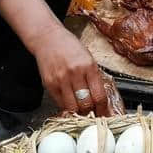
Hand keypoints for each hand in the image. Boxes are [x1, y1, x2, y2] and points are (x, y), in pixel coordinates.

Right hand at [0, 0, 108, 116]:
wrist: (48, 38)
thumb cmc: (70, 48)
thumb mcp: (89, 59)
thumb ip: (95, 79)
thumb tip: (101, 101)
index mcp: (89, 66)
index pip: (99, 96)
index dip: (103, 110)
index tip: (103, 114)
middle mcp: (75, 73)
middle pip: (86, 105)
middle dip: (91, 112)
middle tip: (92, 114)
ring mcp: (61, 79)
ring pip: (73, 108)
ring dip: (78, 113)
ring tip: (81, 111)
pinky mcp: (50, 84)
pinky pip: (60, 104)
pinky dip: (67, 107)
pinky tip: (70, 103)